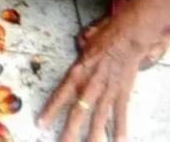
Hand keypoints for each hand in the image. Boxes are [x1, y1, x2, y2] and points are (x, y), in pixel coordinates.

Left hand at [38, 0, 169, 141]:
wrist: (128, 37)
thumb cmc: (105, 38)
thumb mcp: (83, 47)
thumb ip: (78, 60)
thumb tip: (75, 62)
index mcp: (78, 72)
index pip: (60, 94)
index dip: (50, 110)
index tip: (40, 123)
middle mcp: (91, 84)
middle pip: (77, 112)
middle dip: (69, 131)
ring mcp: (107, 91)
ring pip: (98, 118)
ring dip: (92, 136)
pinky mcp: (123, 93)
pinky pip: (120, 114)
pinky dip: (120, 129)